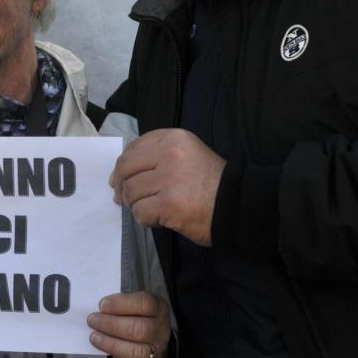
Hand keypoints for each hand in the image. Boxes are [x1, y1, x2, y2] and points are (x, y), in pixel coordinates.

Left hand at [88, 291, 170, 357]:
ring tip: (95, 338)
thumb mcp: (133, 305)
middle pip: (140, 329)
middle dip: (111, 325)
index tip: (102, 305)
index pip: (145, 303)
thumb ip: (119, 304)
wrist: (151, 341)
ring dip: (112, 345)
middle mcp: (160, 330)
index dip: (121, 304)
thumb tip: (99, 310)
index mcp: (158, 309)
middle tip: (93, 321)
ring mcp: (157, 352)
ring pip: (138, 352)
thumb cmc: (136, 317)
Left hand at [111, 128, 225, 245]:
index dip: (123, 166)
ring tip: (152, 209)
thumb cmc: (211, 182)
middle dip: (121, 185)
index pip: (133, 147)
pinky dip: (145, 219)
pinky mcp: (169, 204)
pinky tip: (159, 218)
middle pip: (126, 168)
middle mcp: (170, 153)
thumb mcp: (187, 153)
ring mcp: (169, 178)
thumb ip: (157, 155)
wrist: (238, 205)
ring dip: (136, 204)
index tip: (121, 179)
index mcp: (174, 138)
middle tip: (124, 199)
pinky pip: (140, 211)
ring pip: (131, 191)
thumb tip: (120, 174)